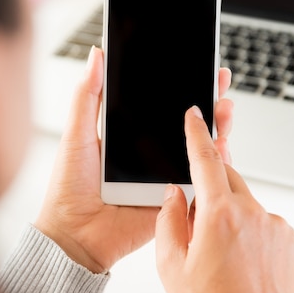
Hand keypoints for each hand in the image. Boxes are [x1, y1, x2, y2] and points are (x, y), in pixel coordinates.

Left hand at [35, 47, 232, 272]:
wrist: (74, 236)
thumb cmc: (69, 189)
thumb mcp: (77, 134)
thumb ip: (87, 96)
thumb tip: (96, 56)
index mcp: (129, 137)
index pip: (161, 106)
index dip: (180, 86)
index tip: (195, 66)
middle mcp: (150, 155)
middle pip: (186, 124)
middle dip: (207, 101)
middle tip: (218, 80)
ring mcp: (163, 177)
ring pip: (198, 149)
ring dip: (217, 128)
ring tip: (224, 109)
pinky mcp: (173, 199)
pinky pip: (199, 180)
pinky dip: (215, 164)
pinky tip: (222, 145)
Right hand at [155, 106, 293, 292]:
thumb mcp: (170, 264)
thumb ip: (169, 219)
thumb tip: (175, 193)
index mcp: (219, 215)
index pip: (206, 161)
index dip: (198, 134)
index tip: (195, 115)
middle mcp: (252, 213)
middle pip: (228, 180)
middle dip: (212, 189)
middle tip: (200, 224)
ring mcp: (276, 226)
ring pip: (247, 204)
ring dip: (232, 216)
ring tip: (224, 256)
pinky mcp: (291, 240)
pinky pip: (266, 223)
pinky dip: (253, 232)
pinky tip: (244, 261)